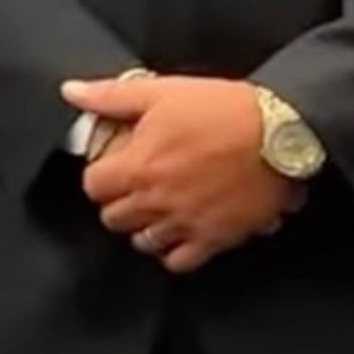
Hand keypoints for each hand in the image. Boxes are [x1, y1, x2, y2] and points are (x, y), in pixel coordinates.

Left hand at [64, 75, 296, 273]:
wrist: (282, 131)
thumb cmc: (223, 109)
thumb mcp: (160, 92)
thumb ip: (109, 96)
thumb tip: (71, 92)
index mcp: (138, 166)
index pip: (93, 187)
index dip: (99, 177)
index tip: (111, 168)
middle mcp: (158, 201)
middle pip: (114, 218)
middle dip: (118, 203)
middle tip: (133, 189)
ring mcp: (187, 222)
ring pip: (144, 242)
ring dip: (144, 228)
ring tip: (155, 211)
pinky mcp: (218, 237)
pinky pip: (182, 262)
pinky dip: (175, 253)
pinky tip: (180, 234)